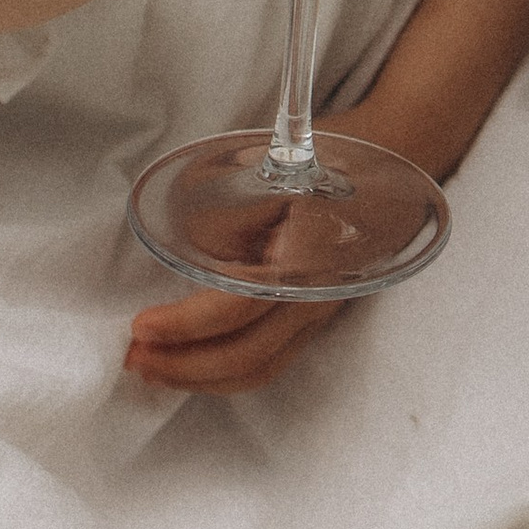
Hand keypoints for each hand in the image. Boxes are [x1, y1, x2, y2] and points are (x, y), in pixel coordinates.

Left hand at [124, 74, 456, 393]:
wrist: (394, 151)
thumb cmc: (326, 152)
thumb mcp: (269, 165)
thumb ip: (231, 216)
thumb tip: (189, 258)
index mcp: (308, 255)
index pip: (239, 308)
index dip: (185, 324)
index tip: (141, 325)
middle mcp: (318, 294)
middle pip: (249, 355)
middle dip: (184, 367)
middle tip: (134, 359)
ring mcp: (321, 308)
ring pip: (260, 367)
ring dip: (201, 377)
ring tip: (154, 368)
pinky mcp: (315, 313)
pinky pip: (270, 358)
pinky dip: (225, 369)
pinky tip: (191, 361)